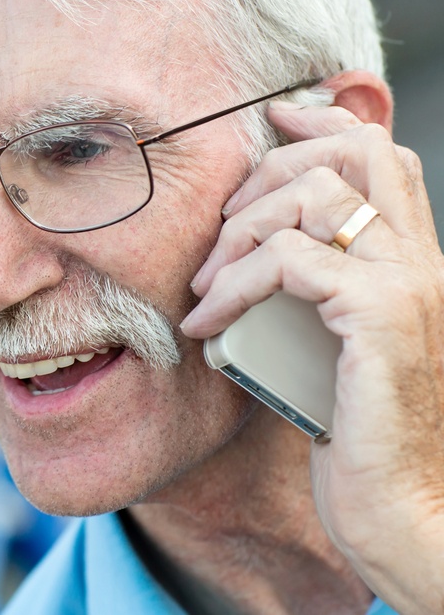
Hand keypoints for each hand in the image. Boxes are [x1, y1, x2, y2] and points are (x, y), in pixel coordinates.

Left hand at [180, 88, 443, 612]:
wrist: (396, 504)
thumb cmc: (350, 426)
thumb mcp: (322, 338)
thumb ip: (304, 288)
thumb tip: (242, 254)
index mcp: (410, 257)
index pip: (380, 152)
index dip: (324, 120)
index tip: (270, 118)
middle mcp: (419, 259)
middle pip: (353, 152)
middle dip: (268, 170)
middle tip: (219, 225)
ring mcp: (407, 284)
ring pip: (316, 195)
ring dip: (238, 231)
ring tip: (203, 285)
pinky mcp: (381, 317)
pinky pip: (290, 260)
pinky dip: (232, 283)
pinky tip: (205, 322)